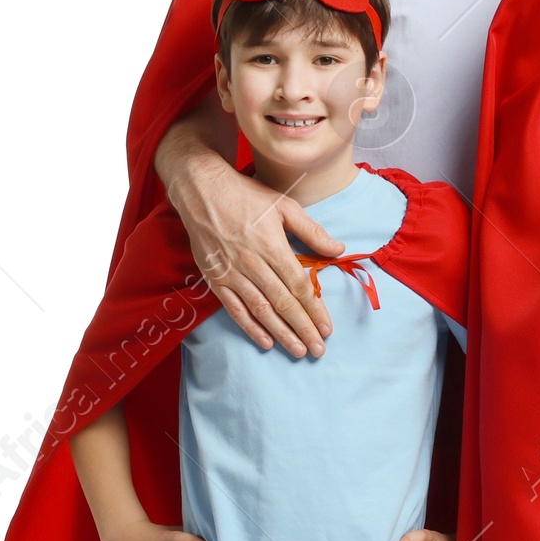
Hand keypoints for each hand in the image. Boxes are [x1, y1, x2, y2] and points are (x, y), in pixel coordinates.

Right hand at [161, 121, 344, 358]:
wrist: (201, 190)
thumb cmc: (246, 196)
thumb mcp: (285, 206)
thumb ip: (312, 231)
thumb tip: (338, 250)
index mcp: (272, 246)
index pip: (298, 286)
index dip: (315, 310)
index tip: (327, 329)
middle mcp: (252, 263)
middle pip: (283, 303)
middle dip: (303, 329)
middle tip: (318, 350)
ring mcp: (231, 273)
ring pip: (260, 310)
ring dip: (281, 333)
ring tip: (297, 351)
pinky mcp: (215, 278)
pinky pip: (234, 308)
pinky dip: (250, 327)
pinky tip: (266, 341)